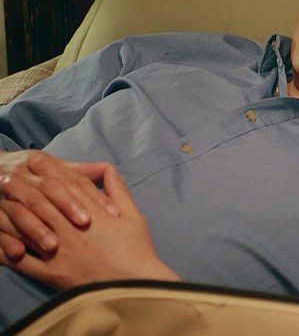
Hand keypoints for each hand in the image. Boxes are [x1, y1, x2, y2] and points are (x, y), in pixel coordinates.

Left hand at [0, 160, 177, 288]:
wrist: (133, 287)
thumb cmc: (138, 252)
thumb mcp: (135, 217)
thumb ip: (119, 193)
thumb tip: (111, 171)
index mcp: (93, 214)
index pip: (68, 186)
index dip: (50, 170)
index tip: (37, 158)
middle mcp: (71, 229)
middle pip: (44, 200)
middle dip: (27, 184)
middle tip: (12, 171)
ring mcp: (59, 250)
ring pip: (29, 225)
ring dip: (13, 210)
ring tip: (1, 198)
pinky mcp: (51, 273)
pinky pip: (22, 260)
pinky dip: (6, 250)